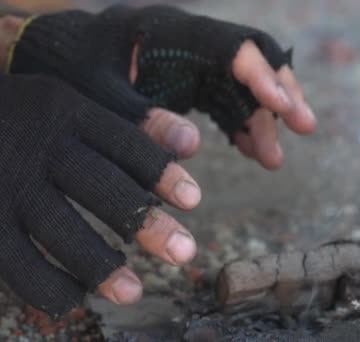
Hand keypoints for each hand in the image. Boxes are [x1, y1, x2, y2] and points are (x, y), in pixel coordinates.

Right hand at [0, 75, 199, 317]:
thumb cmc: (26, 120)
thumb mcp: (71, 104)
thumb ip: (133, 121)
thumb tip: (193, 142)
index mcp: (66, 110)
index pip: (124, 142)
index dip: (160, 172)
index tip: (193, 200)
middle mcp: (36, 143)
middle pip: (100, 185)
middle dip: (143, 222)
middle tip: (184, 252)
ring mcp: (5, 181)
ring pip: (59, 228)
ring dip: (99, 265)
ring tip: (132, 292)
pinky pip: (15, 259)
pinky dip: (46, 284)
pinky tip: (73, 297)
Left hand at [8, 4, 316, 169]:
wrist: (60, 58)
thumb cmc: (74, 69)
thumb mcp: (99, 95)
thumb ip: (141, 118)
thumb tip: (192, 148)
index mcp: (173, 33)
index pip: (230, 46)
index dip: (262, 74)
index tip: (285, 107)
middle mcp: (193, 44)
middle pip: (253, 61)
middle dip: (281, 93)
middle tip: (305, 127)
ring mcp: (196, 62)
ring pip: (245, 87)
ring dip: (264, 122)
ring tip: (273, 160)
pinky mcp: (194, 81)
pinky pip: (229, 103)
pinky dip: (242, 127)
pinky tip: (252, 152)